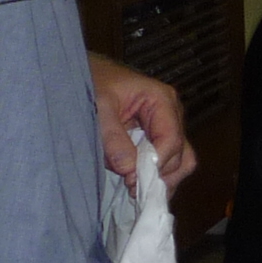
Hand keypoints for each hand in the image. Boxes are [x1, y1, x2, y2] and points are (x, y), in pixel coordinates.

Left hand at [89, 53, 196, 186]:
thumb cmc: (92, 84)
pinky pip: (165, 164)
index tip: (132, 180)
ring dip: (159, 180)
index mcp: (161, 100)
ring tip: (134, 187)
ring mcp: (165, 129)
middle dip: (159, 175)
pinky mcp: (155, 140)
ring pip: (179, 164)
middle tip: (132, 187)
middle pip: (181, 156)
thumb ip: (113, 138)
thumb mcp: (98, 108)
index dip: (155, 165)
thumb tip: (130, 170)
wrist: (80, 75)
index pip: (171, 140)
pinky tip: (135, 182)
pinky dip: (153, 177)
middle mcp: (171, 115)